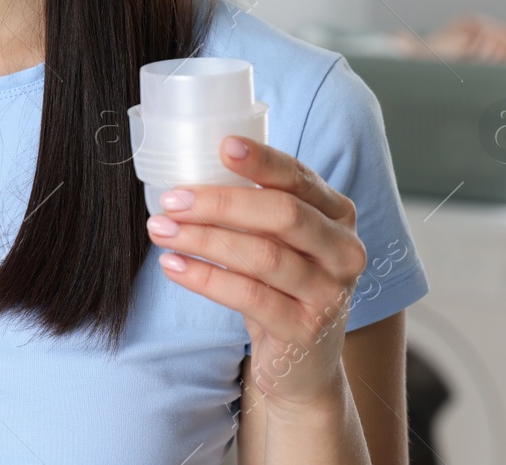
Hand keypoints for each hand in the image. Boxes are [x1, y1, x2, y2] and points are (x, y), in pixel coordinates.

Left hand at [144, 135, 366, 410]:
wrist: (304, 360)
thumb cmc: (282, 283)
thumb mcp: (281, 240)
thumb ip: (256, 206)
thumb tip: (190, 173)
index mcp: (337, 214)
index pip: (299, 178)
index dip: (262, 160)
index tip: (222, 146)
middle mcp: (344, 250)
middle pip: (282, 214)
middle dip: (220, 202)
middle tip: (172, 200)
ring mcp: (329, 293)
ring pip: (263, 255)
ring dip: (204, 239)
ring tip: (161, 230)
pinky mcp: (305, 329)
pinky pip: (249, 296)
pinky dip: (205, 278)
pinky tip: (174, 265)